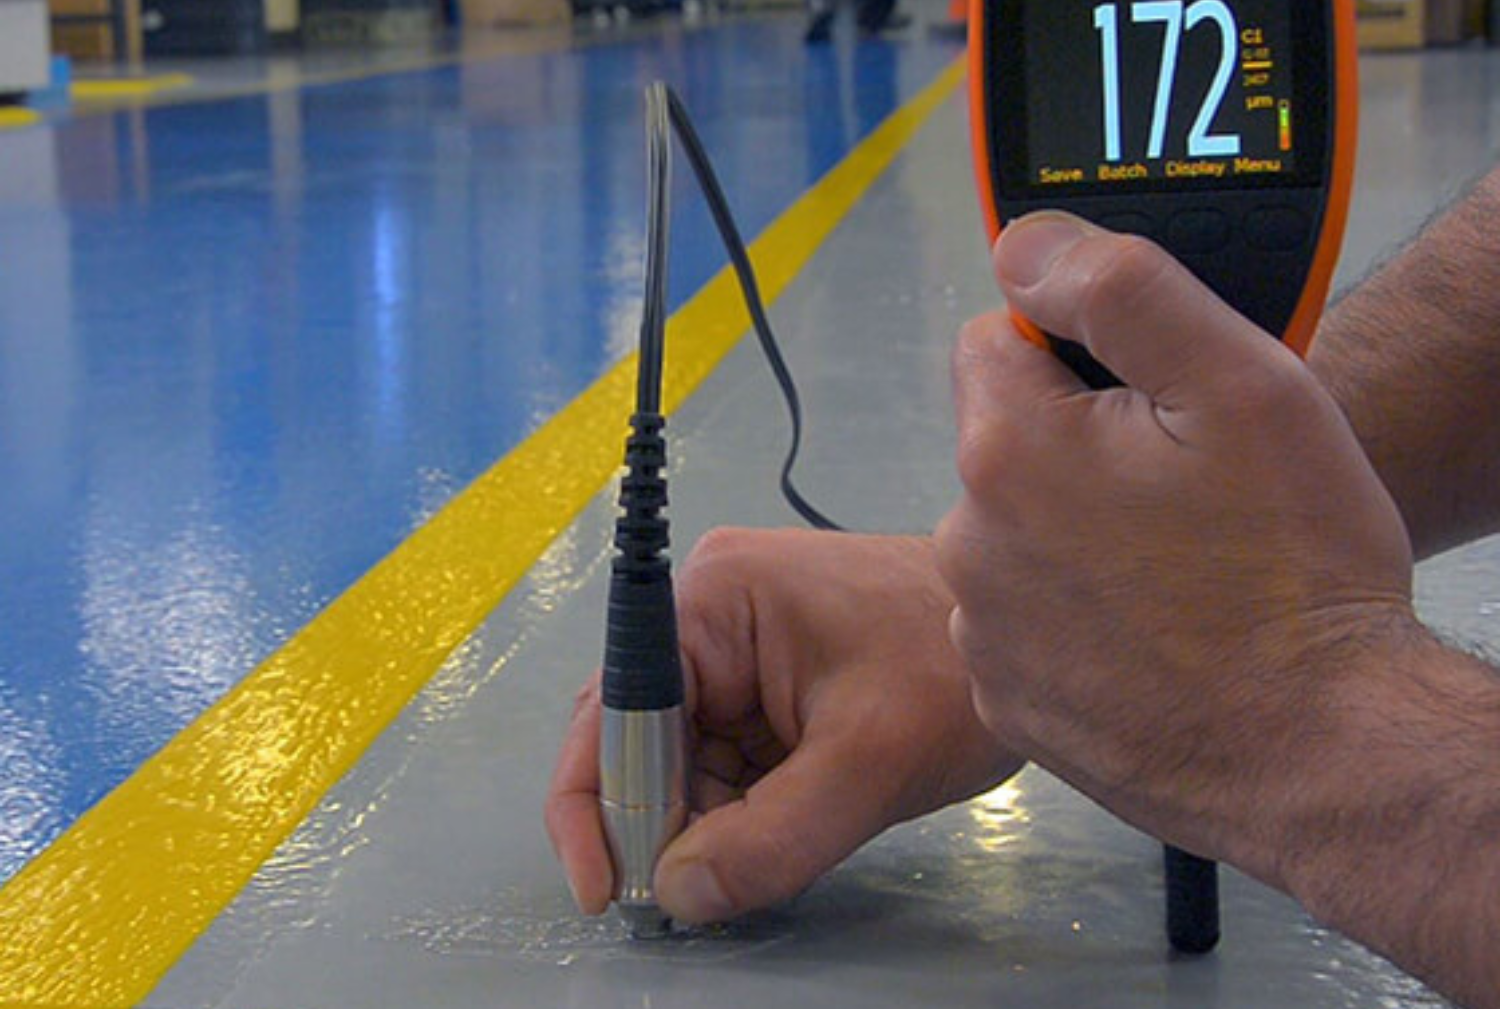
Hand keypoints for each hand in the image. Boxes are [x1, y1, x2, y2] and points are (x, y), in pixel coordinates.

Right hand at [545, 528, 1022, 923]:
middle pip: (639, 738)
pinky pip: (726, 757)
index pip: (613, 709)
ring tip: (757, 861)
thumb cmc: (958, 669)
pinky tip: (777, 832)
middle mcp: (710, 615)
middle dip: (660, 823)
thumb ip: (769, 839)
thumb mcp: (866, 763)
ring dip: (704, 822)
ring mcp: (740, 648)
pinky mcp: (770, 680)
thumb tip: (678, 892)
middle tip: (696, 895)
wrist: (1037, 637)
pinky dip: (738, 809)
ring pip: (683, 757)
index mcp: (713, 601)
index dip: (595, 806)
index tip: (608, 891)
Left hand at [934, 213, 1418, 889]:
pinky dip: (1073, 616)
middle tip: (1182, 490)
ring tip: (1176, 570)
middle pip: (1004, 442)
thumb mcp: (1237, 383)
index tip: (1146, 397)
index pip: (995, 339)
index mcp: (1006, 450)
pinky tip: (1152, 632)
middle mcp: (966, 542)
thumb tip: (1023, 245)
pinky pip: (1025, 620)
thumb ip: (1118, 289)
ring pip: (1015, 534)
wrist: (1324, 751)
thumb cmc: (1293, 571)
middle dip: (1077, 446)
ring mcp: (983, 631)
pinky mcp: (1008, 701)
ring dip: (1074, 533)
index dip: (1074, 350)